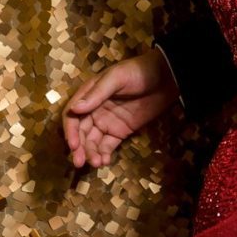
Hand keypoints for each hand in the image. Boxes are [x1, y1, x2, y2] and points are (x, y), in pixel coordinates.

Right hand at [62, 47, 179, 169]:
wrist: (166, 77)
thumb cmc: (138, 72)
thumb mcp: (116, 78)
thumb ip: (96, 94)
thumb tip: (74, 109)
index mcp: (89, 95)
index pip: (73, 115)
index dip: (70, 131)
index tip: (73, 145)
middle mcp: (94, 110)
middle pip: (81, 132)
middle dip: (79, 148)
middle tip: (79, 162)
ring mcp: (107, 121)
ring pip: (93, 141)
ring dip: (91, 153)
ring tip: (96, 163)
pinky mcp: (120, 131)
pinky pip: (108, 145)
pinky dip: (104, 154)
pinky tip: (104, 161)